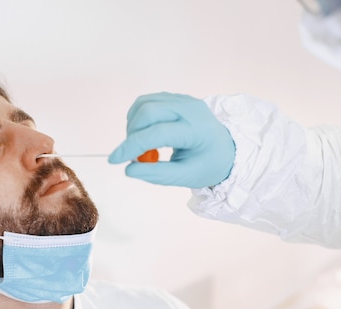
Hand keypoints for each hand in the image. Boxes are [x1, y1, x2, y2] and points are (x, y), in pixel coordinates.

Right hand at [108, 92, 234, 187]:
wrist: (226, 149)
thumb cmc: (207, 165)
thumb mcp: (185, 177)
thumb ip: (157, 174)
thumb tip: (129, 170)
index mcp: (196, 130)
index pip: (156, 133)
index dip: (131, 146)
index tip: (114, 160)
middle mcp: (191, 109)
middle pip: (148, 111)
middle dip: (132, 133)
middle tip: (134, 154)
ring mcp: (184, 100)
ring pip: (145, 103)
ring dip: (134, 124)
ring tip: (141, 144)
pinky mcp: (177, 98)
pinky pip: (149, 101)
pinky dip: (140, 117)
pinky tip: (147, 133)